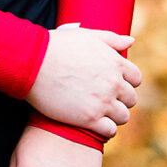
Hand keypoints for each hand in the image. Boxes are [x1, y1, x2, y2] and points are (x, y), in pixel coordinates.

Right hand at [24, 24, 140, 139]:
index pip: (136, 79)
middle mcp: (114, 84)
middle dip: (118, 99)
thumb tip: (131, 41)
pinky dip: (104, 129)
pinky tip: (93, 124)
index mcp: (116, 63)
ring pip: (122, 116)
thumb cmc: (54, 46)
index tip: (111, 85)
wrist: (30, 62)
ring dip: (113, 115)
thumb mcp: (84, 35)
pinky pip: (110, 131)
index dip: (124, 82)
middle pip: (130, 99)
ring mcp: (103, 102)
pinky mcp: (89, 118)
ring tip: (97, 113)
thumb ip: (110, 39)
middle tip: (101, 99)